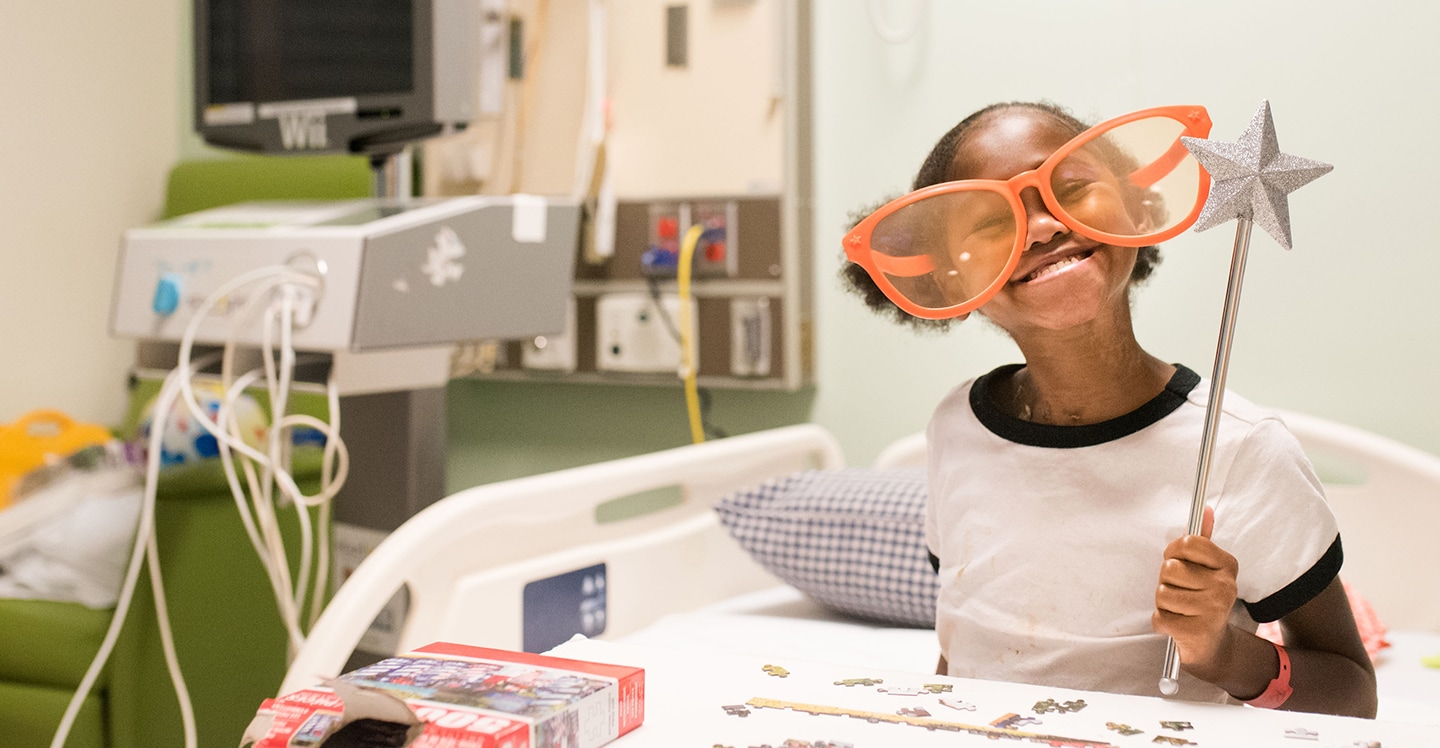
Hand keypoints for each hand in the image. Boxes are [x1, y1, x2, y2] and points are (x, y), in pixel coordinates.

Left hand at [1152, 506, 1239, 677]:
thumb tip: (1206, 509)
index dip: (1173, 551)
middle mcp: (1225, 586)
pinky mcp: (1197, 631)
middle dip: (1167, 581)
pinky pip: (1159, 618)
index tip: (1177, 561)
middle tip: (1181, 592)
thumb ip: (1203, 540)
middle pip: (1169, 569)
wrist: (1212, 645)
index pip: (1188, 543)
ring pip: (1162, 594)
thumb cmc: (1202, 599)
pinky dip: (1162, 622)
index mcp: (1227, 565)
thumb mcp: (1207, 568)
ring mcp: (1213, 610)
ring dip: (1163, 603)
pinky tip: (1177, 624)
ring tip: (1180, 609)